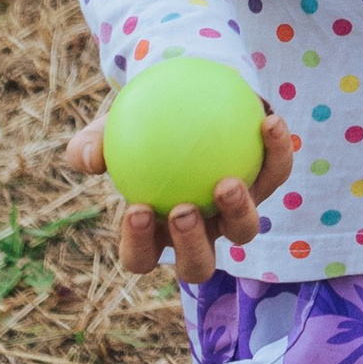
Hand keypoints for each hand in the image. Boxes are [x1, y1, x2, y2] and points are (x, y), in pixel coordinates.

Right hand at [67, 103, 299, 283]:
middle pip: (198, 264)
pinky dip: (275, 150)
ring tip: (225, 183)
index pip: (142, 257)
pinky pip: (275, 171)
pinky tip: (268, 121)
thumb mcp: (108, 129)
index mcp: (155, 231)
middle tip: (182, 210)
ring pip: (244, 230)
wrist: (185, 99)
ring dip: (238, 211)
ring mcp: (233, 213)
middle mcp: (199, 231)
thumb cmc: (138, 122)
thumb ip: (93, 144)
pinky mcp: (266, 182)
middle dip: (191, 247)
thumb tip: (87, 157)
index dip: (138, 246)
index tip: (135, 210)